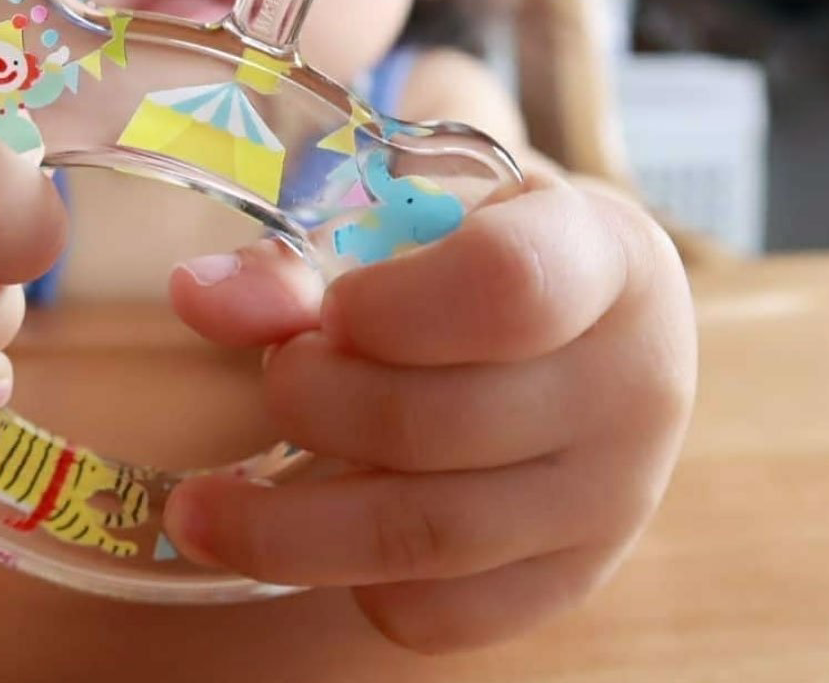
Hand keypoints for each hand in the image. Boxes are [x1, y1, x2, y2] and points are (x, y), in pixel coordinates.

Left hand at [164, 169, 695, 652]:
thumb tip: (197, 298)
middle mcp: (631, 384)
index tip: (332, 308)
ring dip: (289, 526)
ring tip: (204, 503)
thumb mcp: (420, 215)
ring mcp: (613, 496)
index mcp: (603, 258)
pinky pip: (446, 613)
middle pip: (444, 423)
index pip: (508, 288)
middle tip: (279, 371)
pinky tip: (318, 532)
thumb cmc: (488, 247)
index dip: (391, 307)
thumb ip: (307, 254)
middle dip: (315, 403)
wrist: (602, 324)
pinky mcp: (575, 577)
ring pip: (433, 536)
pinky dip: (354, 583)